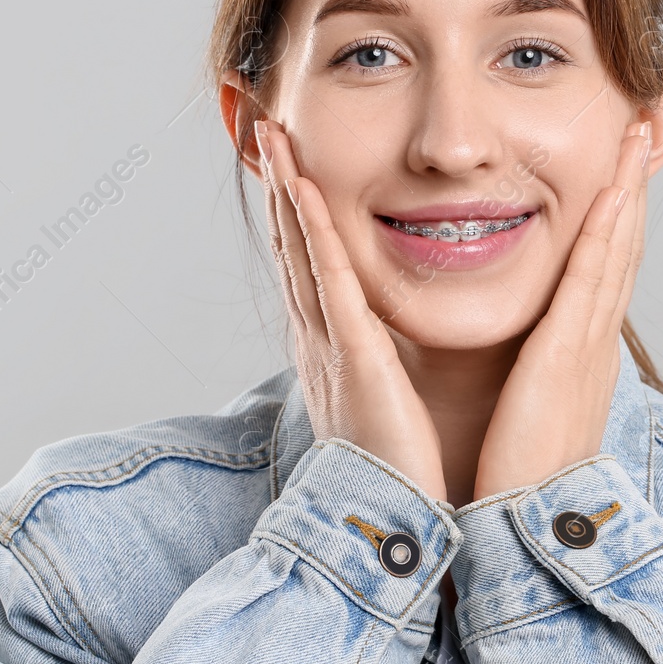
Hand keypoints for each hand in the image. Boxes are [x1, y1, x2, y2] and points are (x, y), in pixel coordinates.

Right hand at [254, 119, 447, 500]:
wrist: (384, 528)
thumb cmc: (395, 476)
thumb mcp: (382, 410)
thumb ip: (378, 376)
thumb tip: (384, 359)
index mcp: (333, 352)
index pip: (310, 269)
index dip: (295, 217)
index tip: (291, 170)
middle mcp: (320, 342)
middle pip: (292, 249)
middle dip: (280, 190)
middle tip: (267, 134)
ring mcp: (330, 346)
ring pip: (301, 252)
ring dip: (287, 192)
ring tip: (275, 140)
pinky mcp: (352, 356)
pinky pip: (329, 281)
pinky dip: (313, 232)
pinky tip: (305, 190)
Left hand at [472, 120, 650, 498]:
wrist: (527, 528)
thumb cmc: (520, 475)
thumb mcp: (532, 409)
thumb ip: (533, 373)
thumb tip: (529, 353)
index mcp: (581, 353)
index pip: (604, 268)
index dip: (615, 215)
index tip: (618, 168)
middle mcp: (594, 342)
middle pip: (621, 247)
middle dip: (630, 185)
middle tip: (638, 129)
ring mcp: (588, 346)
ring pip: (615, 251)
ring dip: (626, 190)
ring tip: (632, 136)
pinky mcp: (567, 356)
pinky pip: (590, 281)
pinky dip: (605, 232)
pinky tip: (612, 192)